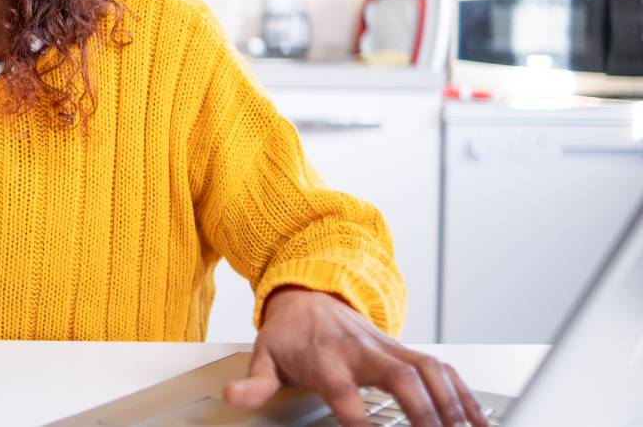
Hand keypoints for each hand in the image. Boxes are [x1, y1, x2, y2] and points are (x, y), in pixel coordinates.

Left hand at [224, 288, 487, 426]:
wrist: (309, 294)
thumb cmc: (290, 334)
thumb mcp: (263, 356)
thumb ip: (254, 383)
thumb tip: (233, 397)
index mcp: (326, 359)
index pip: (344, 393)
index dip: (359, 421)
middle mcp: (362, 352)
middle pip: (399, 379)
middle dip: (422, 411)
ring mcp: (388, 349)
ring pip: (429, 371)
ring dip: (452, 403)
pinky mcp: (405, 351)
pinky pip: (442, 370)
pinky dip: (463, 393)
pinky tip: (476, 419)